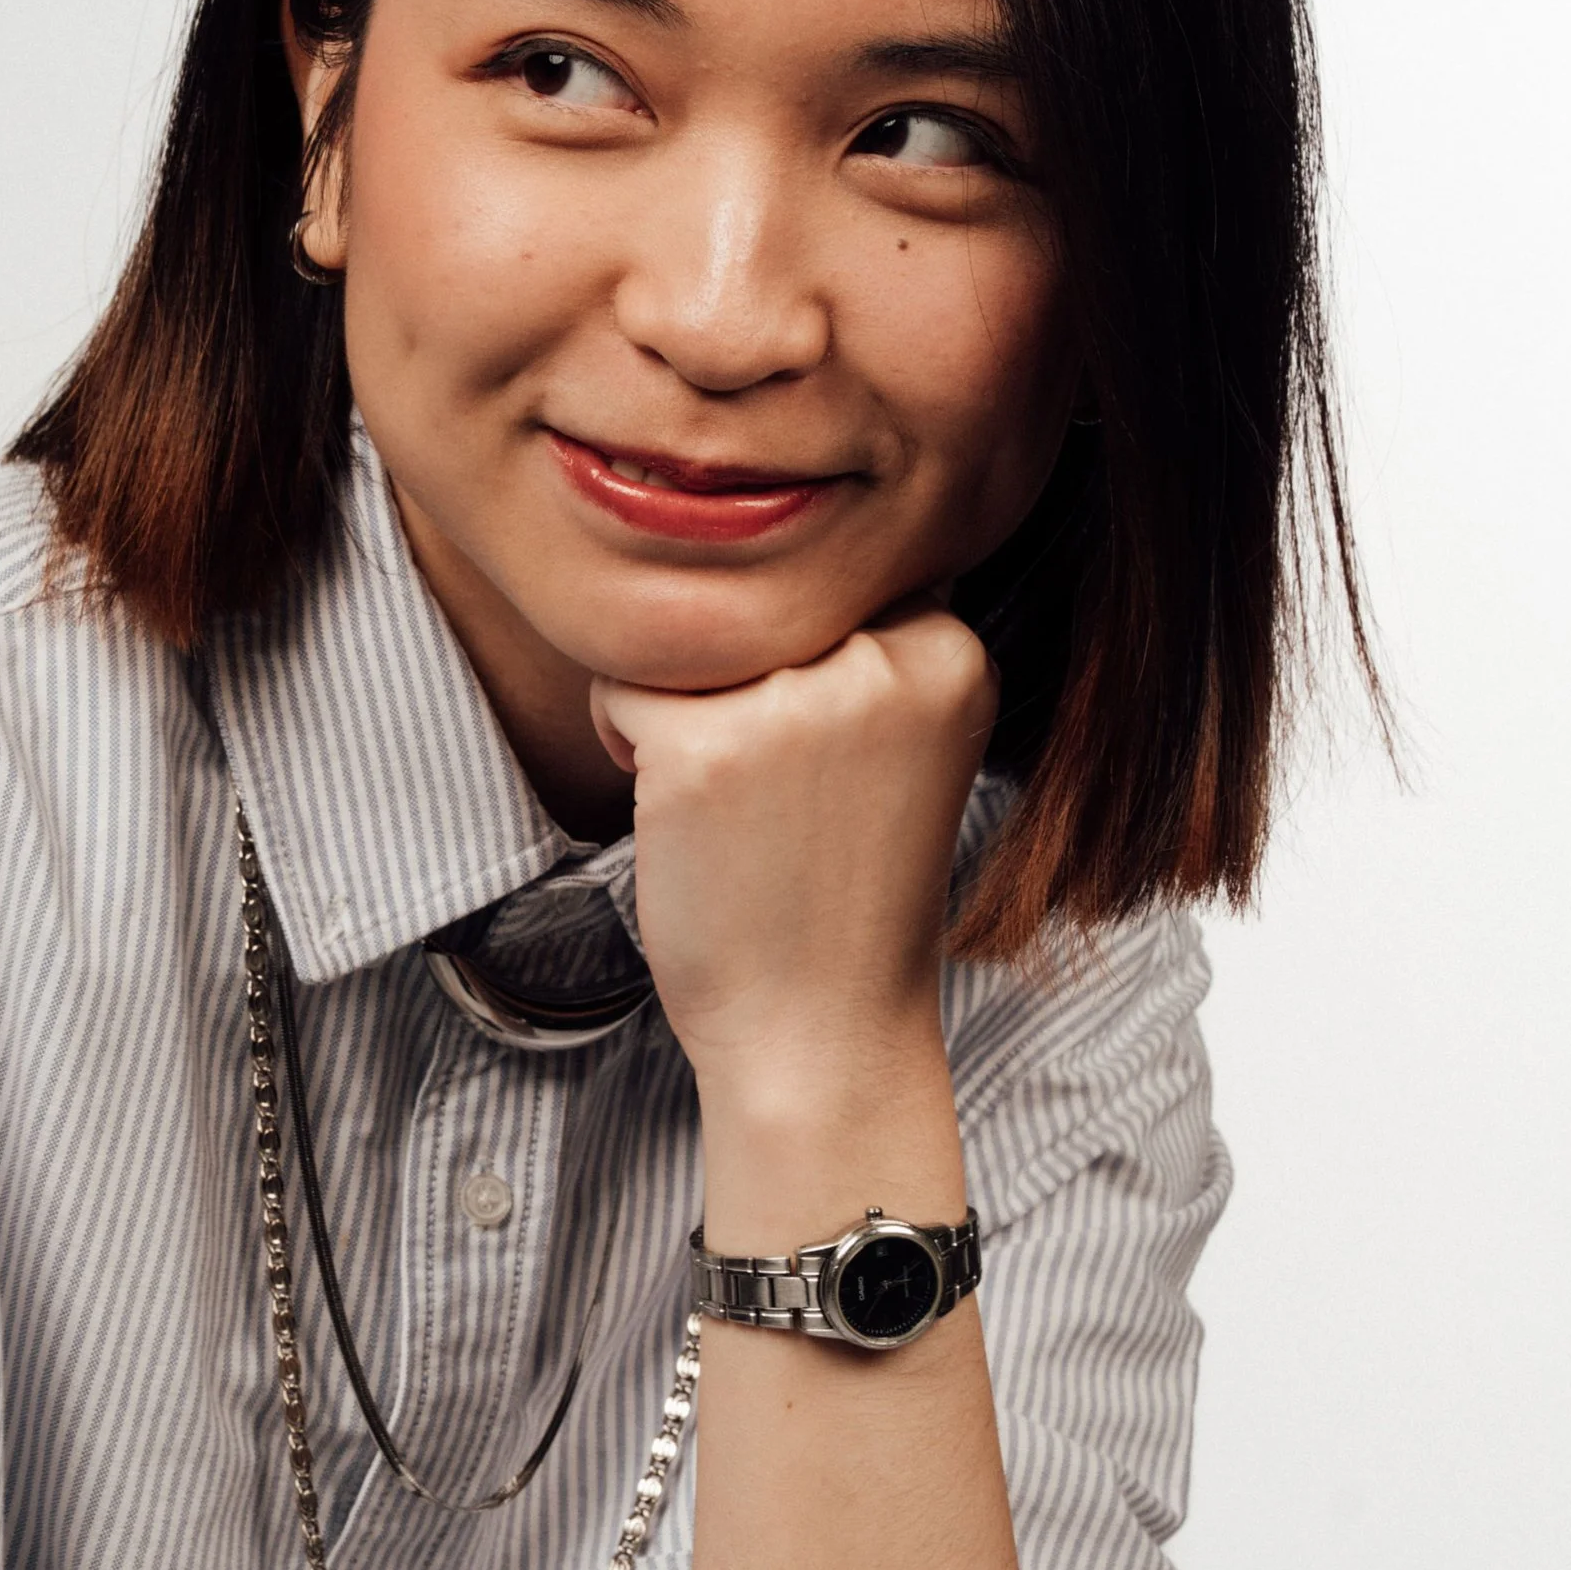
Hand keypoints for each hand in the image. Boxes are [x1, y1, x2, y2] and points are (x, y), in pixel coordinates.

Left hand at [591, 603, 995, 1174]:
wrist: (819, 1030)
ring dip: (678, 704)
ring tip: (729, 799)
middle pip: (751, 599)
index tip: (818, 754)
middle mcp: (885, 660)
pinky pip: (618, 686)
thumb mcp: (902, 740)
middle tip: (769, 787)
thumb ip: (868, 643)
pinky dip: (626, 745)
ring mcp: (793, 700)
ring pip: (682, 634)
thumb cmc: (843, 889)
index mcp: (952, 650)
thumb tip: (768, 539)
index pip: (827, 578)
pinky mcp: (703, 744)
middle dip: (735, 676)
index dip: (797, 656)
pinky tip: (680, 815)